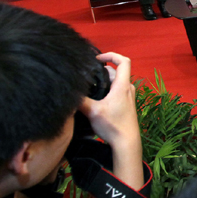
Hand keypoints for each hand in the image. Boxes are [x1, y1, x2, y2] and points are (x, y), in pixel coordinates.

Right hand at [78, 53, 142, 187]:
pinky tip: (95, 98)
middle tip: (87, 75)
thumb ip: (80, 100)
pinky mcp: (126, 105)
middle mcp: (128, 89)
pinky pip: (116, 91)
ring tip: (89, 86)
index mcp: (122, 86)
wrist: (127, 142)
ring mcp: (128, 97)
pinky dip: (106, 90)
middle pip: (116, 72)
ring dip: (104, 81)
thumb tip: (67, 91)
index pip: (124, 61)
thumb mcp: (93, 112)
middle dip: (102, 70)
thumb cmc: (113, 126)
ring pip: (115, 82)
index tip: (98, 58)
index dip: (111, 55)